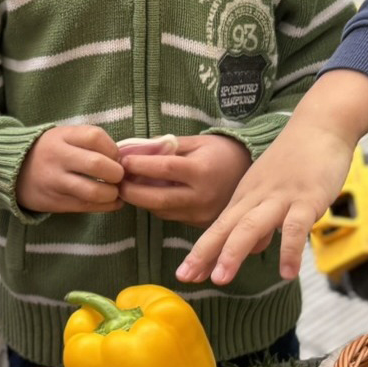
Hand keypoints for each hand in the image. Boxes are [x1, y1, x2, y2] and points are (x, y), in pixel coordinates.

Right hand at [15, 126, 124, 213]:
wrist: (13, 172)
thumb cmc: (49, 152)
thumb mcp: (63, 137)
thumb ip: (88, 142)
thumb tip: (122, 159)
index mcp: (61, 137)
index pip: (95, 137)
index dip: (112, 148)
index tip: (115, 156)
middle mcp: (57, 158)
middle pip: (97, 164)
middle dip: (117, 173)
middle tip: (118, 176)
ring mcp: (55, 182)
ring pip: (93, 191)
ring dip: (112, 194)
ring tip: (114, 192)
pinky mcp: (56, 202)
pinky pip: (87, 206)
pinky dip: (106, 206)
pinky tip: (112, 203)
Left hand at [115, 134, 250, 227]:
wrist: (251, 172)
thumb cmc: (221, 152)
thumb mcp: (196, 142)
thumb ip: (166, 146)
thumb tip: (133, 150)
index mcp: (202, 171)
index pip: (165, 169)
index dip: (140, 165)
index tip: (122, 161)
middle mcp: (202, 196)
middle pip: (158, 199)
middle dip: (132, 192)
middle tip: (116, 183)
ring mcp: (201, 214)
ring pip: (161, 211)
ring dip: (140, 200)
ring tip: (127, 187)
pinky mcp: (200, 224)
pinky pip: (171, 216)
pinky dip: (156, 206)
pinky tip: (147, 195)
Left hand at [174, 122, 353, 284]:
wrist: (321, 125)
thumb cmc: (294, 160)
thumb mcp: (267, 189)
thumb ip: (258, 219)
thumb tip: (252, 248)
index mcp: (244, 197)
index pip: (217, 228)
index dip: (200, 252)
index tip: (184, 274)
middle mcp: (256, 198)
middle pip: (224, 227)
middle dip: (204, 253)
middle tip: (186, 277)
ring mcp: (280, 198)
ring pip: (251, 226)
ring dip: (233, 252)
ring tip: (220, 279)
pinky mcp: (307, 199)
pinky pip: (296, 228)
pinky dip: (290, 251)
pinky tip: (287, 273)